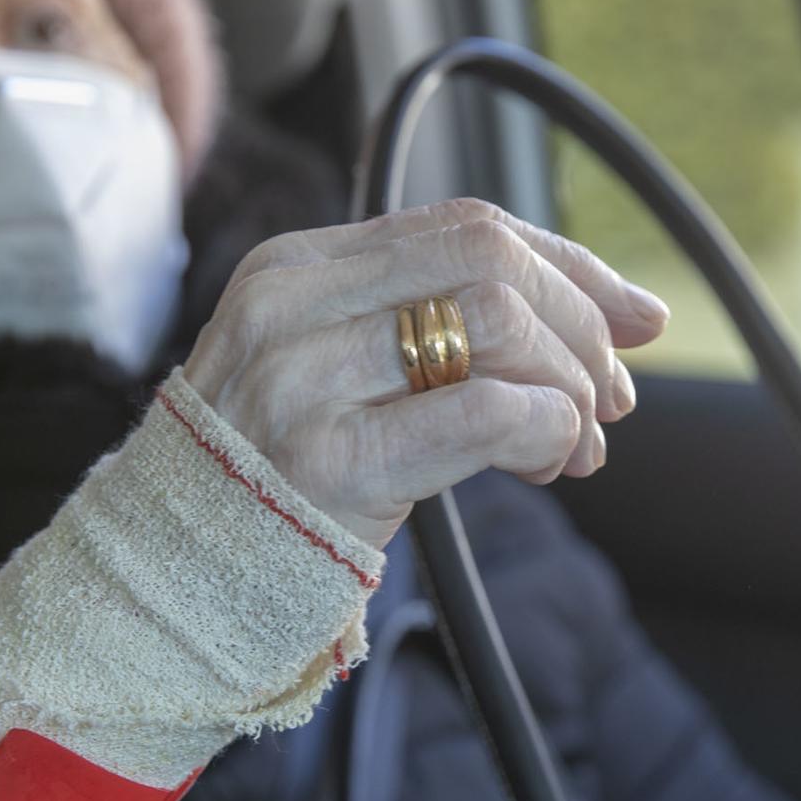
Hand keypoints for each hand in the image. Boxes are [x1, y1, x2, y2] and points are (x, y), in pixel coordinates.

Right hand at [183, 198, 669, 547]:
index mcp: (292, 268)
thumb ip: (426, 324)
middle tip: (613, 394)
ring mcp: (305, 382)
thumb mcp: (325, 368)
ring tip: (579, 444)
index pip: (463, 225)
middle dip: (581, 321)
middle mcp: (292, 308)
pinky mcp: (333, 463)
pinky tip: (550, 462)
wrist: (167, 575)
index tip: (633, 316)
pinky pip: (486, 413)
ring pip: (499, 324)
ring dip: (570, 385)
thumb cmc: (271, 477)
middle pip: (490, 259)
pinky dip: (548, 428)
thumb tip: (609, 311)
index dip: (567, 264)